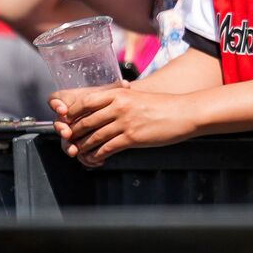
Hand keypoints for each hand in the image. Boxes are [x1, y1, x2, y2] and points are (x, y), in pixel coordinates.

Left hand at [50, 82, 194, 165]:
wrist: (184, 112)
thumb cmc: (163, 105)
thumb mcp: (137, 97)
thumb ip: (118, 102)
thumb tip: (101, 113)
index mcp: (118, 93)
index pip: (85, 102)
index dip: (72, 114)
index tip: (68, 122)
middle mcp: (119, 106)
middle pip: (86, 121)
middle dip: (74, 134)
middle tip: (69, 141)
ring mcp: (125, 122)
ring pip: (94, 137)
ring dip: (83, 147)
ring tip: (79, 152)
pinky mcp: (132, 137)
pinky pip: (107, 148)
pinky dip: (97, 155)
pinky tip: (95, 159)